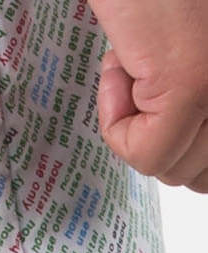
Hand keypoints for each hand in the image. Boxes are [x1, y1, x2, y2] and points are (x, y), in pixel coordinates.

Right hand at [88, 0, 207, 191]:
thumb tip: (186, 159)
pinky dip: (115, 123)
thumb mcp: (183, 67)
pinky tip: (123, 67)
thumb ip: (192, 107)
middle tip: (149, 82)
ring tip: (139, 66)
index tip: (161, 97)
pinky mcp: (192, 84)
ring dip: (136, 126)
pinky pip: (145, 152)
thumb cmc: (157, 1)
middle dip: (162, 141)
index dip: (181, 146)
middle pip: (200, 173)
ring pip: (173, 167)